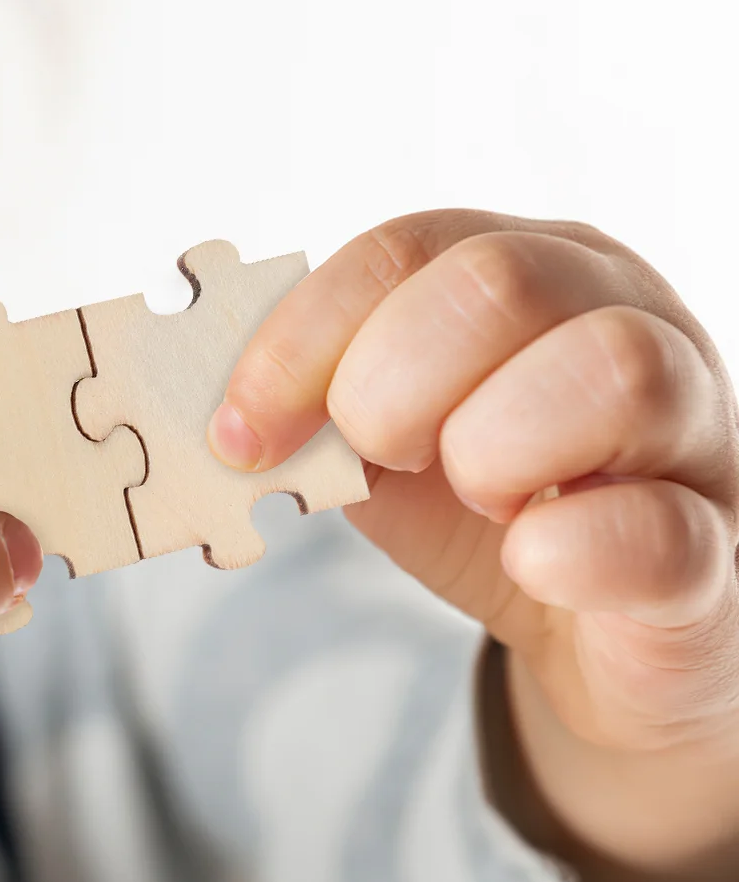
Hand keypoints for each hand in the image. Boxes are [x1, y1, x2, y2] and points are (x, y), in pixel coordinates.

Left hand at [209, 210, 738, 881]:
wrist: (604, 630)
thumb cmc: (492, 505)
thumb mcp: (387, 440)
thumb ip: (312, 409)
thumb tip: (195, 411)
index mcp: (525, 269)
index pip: (401, 251)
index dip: (300, 340)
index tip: (235, 433)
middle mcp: (619, 315)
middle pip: (495, 282)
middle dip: (390, 382)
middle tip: (375, 454)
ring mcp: (688, 425)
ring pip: (609, 368)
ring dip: (491, 444)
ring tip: (478, 498)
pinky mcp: (715, 547)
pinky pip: (663, 527)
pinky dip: (575, 544)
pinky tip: (530, 557)